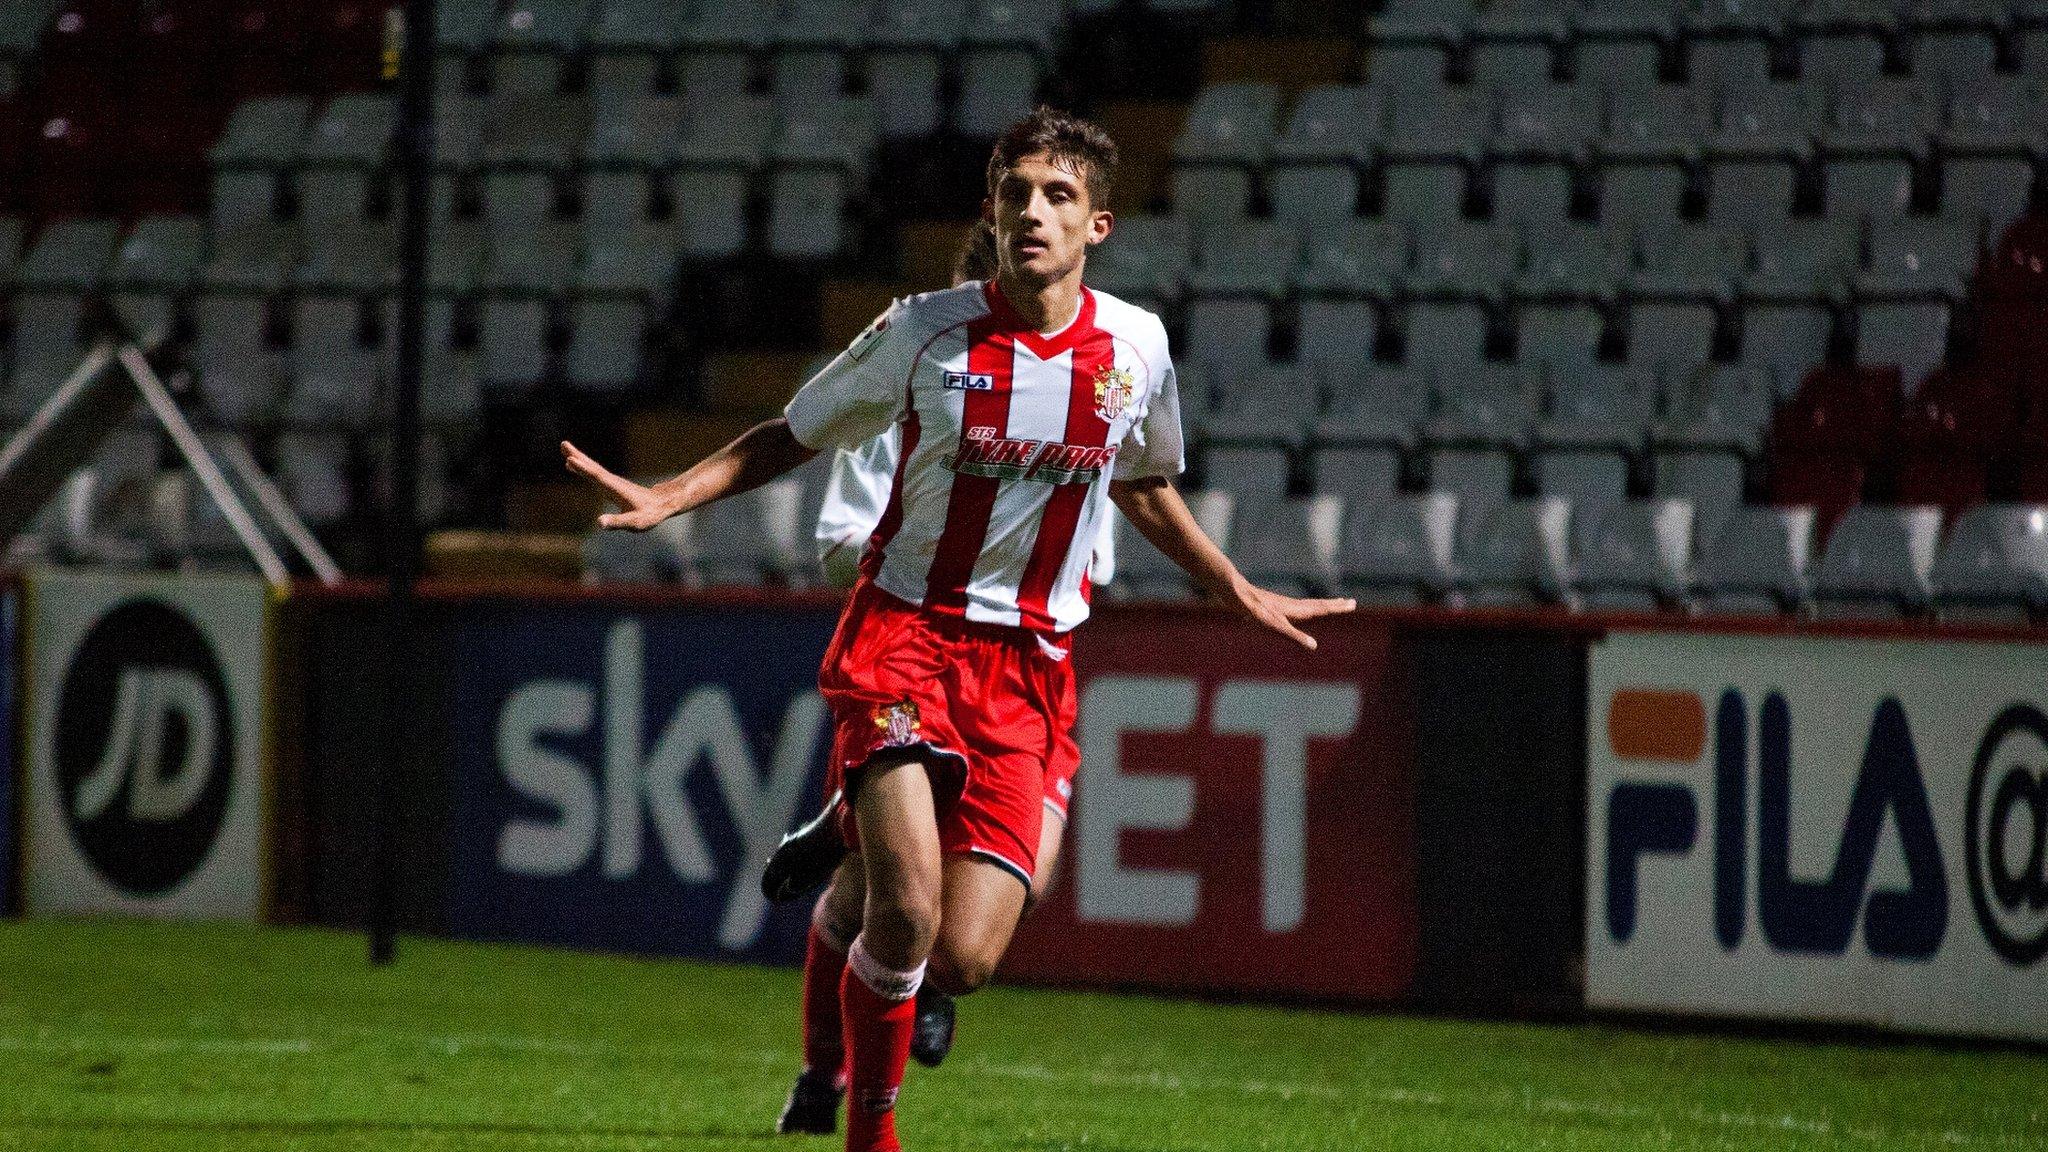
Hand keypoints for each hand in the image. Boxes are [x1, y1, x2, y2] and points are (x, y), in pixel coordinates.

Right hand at [561, 440, 672, 530]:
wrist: (662, 503)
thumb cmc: (649, 514)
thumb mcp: (634, 522)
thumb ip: (617, 522)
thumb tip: (599, 523)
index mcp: (615, 489)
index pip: (597, 477)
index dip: (583, 469)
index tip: (570, 459)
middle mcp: (612, 482)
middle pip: (592, 467)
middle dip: (578, 456)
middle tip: (563, 444)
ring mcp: (612, 482)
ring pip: (592, 468)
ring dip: (578, 458)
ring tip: (564, 448)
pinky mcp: (612, 485)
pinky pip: (593, 473)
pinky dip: (582, 467)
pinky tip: (573, 466)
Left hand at [1231, 583, 1356, 650]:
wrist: (1238, 595)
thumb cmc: (1256, 612)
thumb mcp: (1277, 628)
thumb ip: (1295, 636)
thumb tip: (1314, 646)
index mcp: (1298, 610)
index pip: (1323, 608)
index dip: (1337, 607)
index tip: (1352, 604)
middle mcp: (1294, 605)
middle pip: (1319, 604)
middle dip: (1335, 605)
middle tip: (1351, 603)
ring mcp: (1285, 605)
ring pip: (1309, 604)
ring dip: (1323, 605)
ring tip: (1332, 605)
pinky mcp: (1276, 606)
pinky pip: (1298, 607)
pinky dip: (1307, 607)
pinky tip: (1302, 610)